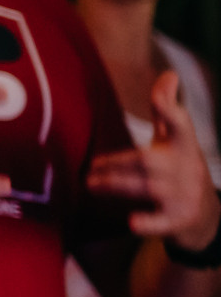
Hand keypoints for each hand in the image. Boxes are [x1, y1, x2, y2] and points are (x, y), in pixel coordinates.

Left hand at [88, 69, 220, 248]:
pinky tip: (133, 223)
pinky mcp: (178, 220)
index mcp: (185, 146)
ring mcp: (184, 195)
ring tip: (91, 184)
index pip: (180, 124)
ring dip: (116, 185)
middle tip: (90, 167)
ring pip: (146, 187)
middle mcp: (185, 168)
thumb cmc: (181, 170)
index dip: (170, 111)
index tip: (160, 99)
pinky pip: (162, 221)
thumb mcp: (177, 141)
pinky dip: (148, 223)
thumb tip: (169, 73)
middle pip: (147, 160)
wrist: (206, 218)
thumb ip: (168, 110)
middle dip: (117, 163)